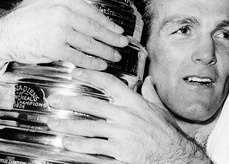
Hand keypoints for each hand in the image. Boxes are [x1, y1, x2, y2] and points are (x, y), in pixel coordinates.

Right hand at [0, 0, 127, 69]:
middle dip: (112, 38)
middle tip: (123, 43)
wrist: (5, 35)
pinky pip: (79, 57)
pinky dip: (92, 62)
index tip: (118, 30)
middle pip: (94, 28)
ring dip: (106, 51)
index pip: (92, 13)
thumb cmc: (24, 17)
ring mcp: (60, 31)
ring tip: (115, 56)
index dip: (108, 23)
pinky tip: (101, 65)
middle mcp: (63, 13)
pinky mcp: (55, 49)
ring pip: (89, 43)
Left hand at [47, 68, 189, 163]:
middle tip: (54, 101)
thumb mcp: (160, 110)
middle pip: (92, 106)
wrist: (175, 156)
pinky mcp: (119, 152)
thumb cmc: (167, 134)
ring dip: (69, 126)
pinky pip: (95, 148)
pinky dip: (80, 146)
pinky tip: (68, 144)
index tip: (76, 72)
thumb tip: (149, 81)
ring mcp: (121, 135)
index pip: (109, 83)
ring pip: (89, 128)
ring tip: (55, 124)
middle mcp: (126, 117)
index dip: (90, 75)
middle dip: (70, 102)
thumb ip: (151, 94)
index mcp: (135, 103)